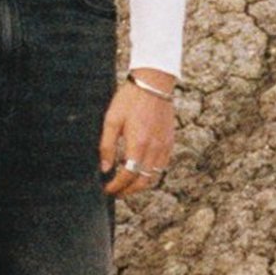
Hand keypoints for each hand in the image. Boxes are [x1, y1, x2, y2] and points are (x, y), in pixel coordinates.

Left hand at [99, 76, 174, 199]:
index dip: (117, 186)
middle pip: (142, 181)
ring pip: (154, 176)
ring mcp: (164, 146)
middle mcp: (154, 148)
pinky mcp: (170, 142)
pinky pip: (162, 165)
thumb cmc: (130, 99)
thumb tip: (105, 168)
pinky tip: (140, 168)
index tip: (107, 189)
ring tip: (126, 183)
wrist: (153, 83)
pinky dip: (151, 173)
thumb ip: (107, 146)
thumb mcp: (112, 120)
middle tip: (116, 191)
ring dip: (139, 183)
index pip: (128, 175)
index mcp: (138, 143)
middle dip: (128, 191)